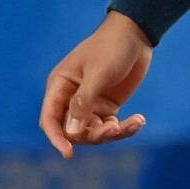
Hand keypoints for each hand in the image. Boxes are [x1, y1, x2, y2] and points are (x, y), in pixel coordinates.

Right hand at [39, 12, 152, 158]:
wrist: (136, 34)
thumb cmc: (111, 48)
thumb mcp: (98, 74)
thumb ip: (83, 103)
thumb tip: (71, 134)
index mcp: (60, 85)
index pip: (50, 119)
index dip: (56, 138)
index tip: (68, 154)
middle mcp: (71, 98)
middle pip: (73, 131)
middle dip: (93, 135)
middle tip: (114, 129)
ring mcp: (90, 104)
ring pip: (94, 133)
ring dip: (113, 133)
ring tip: (135, 122)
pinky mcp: (107, 107)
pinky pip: (111, 127)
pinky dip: (125, 128)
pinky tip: (140, 120)